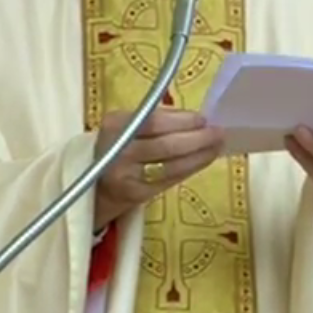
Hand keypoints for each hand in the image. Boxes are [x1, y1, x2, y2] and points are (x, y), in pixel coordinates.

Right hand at [92, 109, 223, 229]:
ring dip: (199, 154)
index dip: (181, 120)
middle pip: (164, 144)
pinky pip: (169, 180)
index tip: (203, 118)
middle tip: (218, 132)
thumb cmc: (117, 149)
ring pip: (170, 164)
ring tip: (217, 146)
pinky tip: (204, 160)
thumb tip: (194, 117)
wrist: (94, 186)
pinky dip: (190, 168)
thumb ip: (153, 120)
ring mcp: (125, 175)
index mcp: (114, 124)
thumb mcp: (125, 127)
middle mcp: (117, 150)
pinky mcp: (135, 194)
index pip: (152, 121)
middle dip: (196, 138)